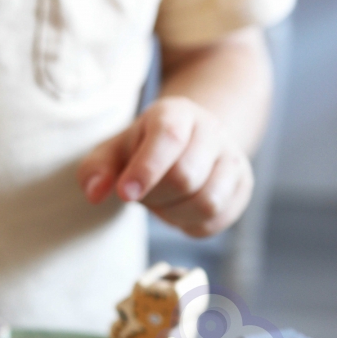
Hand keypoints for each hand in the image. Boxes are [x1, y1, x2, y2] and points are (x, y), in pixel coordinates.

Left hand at [77, 97, 253, 237]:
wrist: (188, 143)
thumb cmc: (142, 149)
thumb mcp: (114, 152)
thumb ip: (96, 169)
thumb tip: (94, 193)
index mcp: (176, 113)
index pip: (168, 137)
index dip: (145, 169)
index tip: (123, 194)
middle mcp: (212, 131)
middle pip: (185, 177)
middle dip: (155, 195)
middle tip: (141, 192)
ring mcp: (232, 158)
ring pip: (207, 202)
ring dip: (174, 213)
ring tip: (161, 201)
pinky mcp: (242, 186)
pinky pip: (217, 219)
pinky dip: (190, 224)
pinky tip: (177, 209)